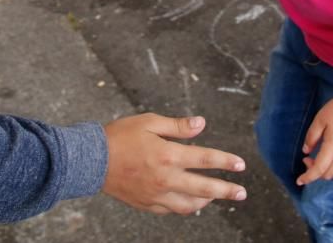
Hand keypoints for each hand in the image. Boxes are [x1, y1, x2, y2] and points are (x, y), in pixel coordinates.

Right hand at [103, 113, 246, 214]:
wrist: (91, 159)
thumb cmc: (120, 136)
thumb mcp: (149, 122)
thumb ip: (177, 126)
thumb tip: (202, 124)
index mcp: (168, 155)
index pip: (205, 159)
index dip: (226, 162)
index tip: (241, 164)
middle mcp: (166, 178)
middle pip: (204, 188)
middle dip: (226, 190)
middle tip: (242, 193)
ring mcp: (156, 194)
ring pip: (189, 206)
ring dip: (205, 201)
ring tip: (214, 197)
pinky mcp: (146, 204)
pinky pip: (171, 210)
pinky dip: (183, 207)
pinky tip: (188, 202)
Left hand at [296, 94, 332, 185]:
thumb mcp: (320, 120)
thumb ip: (311, 136)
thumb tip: (306, 151)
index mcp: (332, 147)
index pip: (319, 169)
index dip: (308, 177)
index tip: (299, 180)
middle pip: (327, 174)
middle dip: (314, 172)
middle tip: (307, 159)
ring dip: (325, 172)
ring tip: (318, 158)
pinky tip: (331, 159)